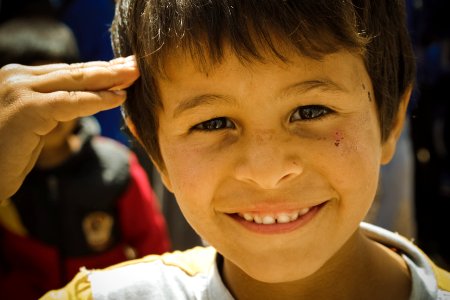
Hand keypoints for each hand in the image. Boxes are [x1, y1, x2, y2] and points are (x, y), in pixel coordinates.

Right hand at [0, 56, 139, 200]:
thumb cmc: (6, 152)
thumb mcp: (33, 122)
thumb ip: (52, 105)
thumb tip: (84, 97)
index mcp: (20, 77)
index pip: (67, 71)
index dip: (98, 70)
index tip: (123, 69)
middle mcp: (18, 77)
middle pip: (74, 71)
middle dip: (109, 69)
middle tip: (136, 66)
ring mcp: (19, 90)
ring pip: (75, 82)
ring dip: (109, 80)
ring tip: (134, 77)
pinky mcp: (26, 109)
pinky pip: (70, 102)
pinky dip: (96, 100)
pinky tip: (118, 98)